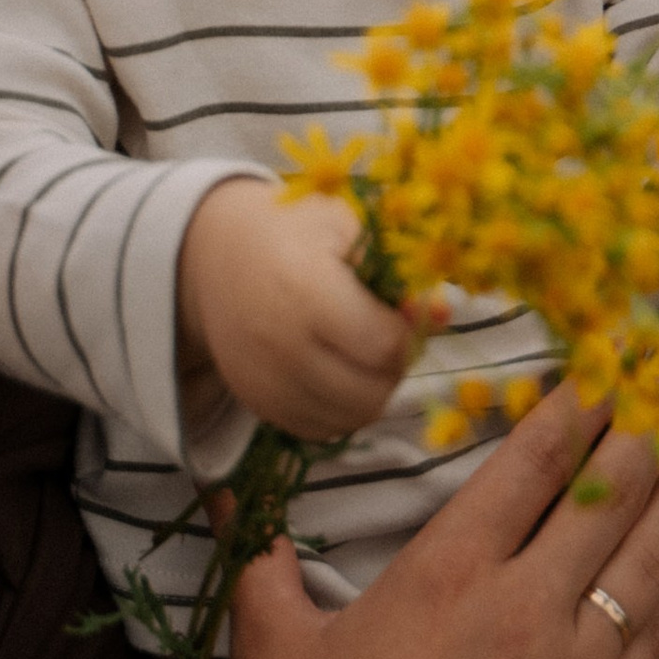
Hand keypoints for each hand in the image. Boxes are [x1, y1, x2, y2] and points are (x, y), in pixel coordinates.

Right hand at [178, 177, 413, 440]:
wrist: (216, 255)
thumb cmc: (294, 233)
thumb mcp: (348, 228)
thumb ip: (400, 272)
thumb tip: (443, 314)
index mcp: (306, 290)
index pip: (385, 345)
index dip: (406, 331)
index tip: (397, 310)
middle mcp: (281, 345)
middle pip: (372, 392)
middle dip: (394, 367)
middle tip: (384, 335)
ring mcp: (265, 382)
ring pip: (352, 418)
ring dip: (372, 391)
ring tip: (360, 351)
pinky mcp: (257, 404)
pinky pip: (323, 430)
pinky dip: (341, 408)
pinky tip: (334, 369)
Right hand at [205, 383, 658, 658]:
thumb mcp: (273, 646)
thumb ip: (263, 561)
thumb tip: (231, 503)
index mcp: (448, 572)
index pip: (532, 462)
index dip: (573, 407)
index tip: (598, 373)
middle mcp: (525, 608)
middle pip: (607, 496)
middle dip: (636, 437)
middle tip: (657, 401)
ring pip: (648, 562)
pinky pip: (656, 639)